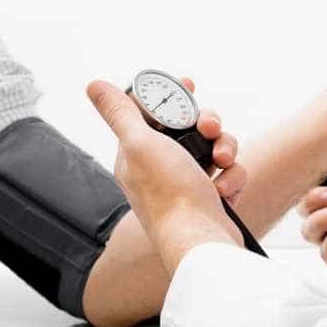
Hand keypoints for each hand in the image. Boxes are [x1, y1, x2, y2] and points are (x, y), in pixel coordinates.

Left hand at [86, 78, 243, 273]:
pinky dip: (231, 178)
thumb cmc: (169, 196)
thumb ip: (120, 113)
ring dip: (224, 149)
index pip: (153, 113)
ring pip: (214, 147)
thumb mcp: (139, 145)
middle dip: (206, 124)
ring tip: (222, 163)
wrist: (201, 240)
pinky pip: (229, 172)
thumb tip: (95, 86)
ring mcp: (188, 182)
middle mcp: (162, 167)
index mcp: (138, 153)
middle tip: (209, 128)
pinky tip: (223, 191)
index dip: (171, 97)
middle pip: (190, 127)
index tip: (188, 85)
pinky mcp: (211, 196)